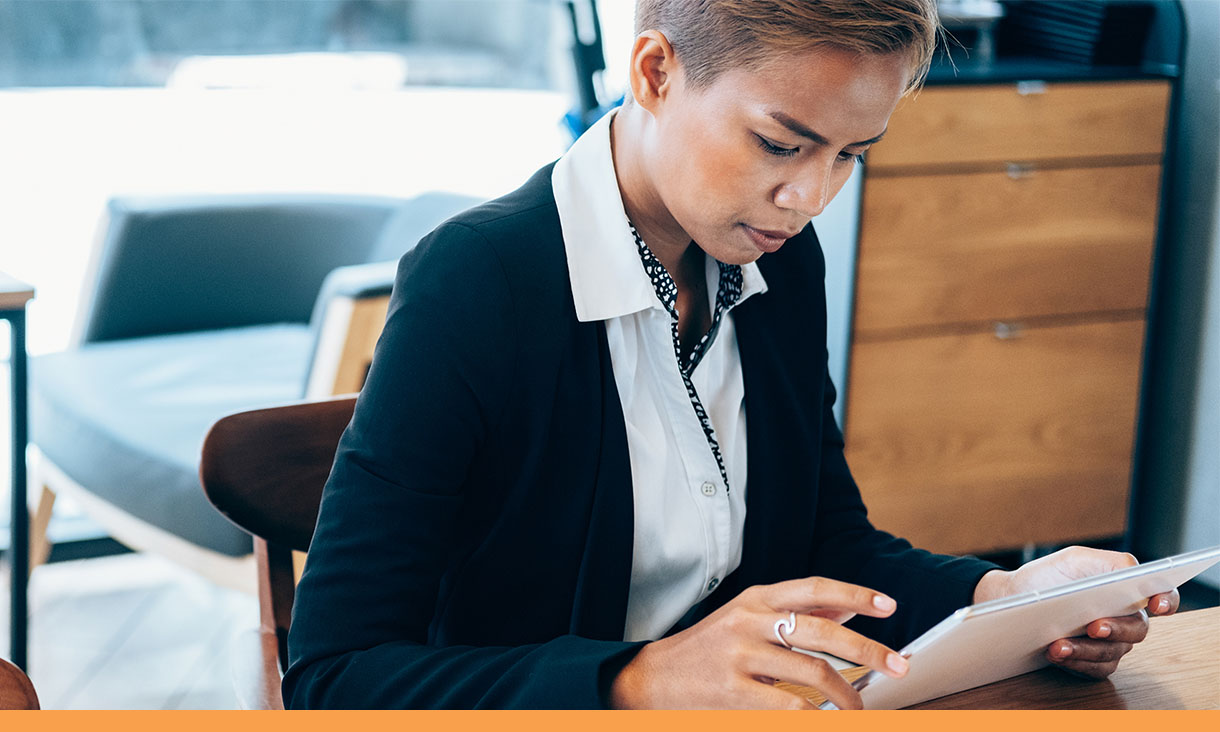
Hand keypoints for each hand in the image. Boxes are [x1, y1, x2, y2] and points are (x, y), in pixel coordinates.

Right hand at [609, 577, 909, 708]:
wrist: (651, 678)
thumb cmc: (707, 648)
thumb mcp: (747, 618)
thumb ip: (794, 612)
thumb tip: (847, 608)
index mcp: (756, 598)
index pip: (814, 588)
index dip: (855, 595)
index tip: (888, 606)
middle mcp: (749, 621)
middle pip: (822, 631)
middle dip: (868, 649)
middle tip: (898, 664)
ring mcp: (740, 656)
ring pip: (814, 672)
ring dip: (848, 695)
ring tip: (860, 709)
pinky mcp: (734, 692)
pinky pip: (791, 707)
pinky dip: (818, 718)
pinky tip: (829, 721)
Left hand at [973, 546, 1179, 678]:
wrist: (1013, 597)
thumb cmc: (1049, 577)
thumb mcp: (1075, 560)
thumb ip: (1110, 563)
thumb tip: (1136, 572)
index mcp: (1126, 590)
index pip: (1162, 595)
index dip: (1167, 600)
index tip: (1157, 604)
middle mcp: (1124, 619)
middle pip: (1137, 630)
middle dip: (1116, 629)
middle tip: (1094, 626)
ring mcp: (1110, 644)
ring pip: (1112, 652)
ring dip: (1086, 649)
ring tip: (1058, 644)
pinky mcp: (1092, 662)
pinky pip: (1094, 669)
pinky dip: (1076, 662)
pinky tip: (1056, 653)